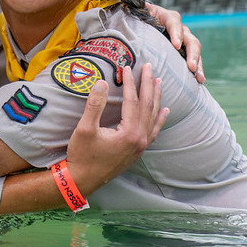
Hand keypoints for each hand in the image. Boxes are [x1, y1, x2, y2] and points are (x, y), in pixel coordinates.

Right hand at [66, 64, 167, 196]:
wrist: (83, 181)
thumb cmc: (82, 155)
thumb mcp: (85, 129)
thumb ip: (95, 105)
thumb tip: (103, 82)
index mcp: (129, 132)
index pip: (133, 101)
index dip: (130, 82)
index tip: (126, 67)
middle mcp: (139, 139)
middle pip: (147, 106)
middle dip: (148, 84)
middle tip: (150, 66)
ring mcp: (140, 146)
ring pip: (153, 116)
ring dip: (156, 97)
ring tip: (159, 81)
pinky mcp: (137, 150)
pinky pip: (153, 131)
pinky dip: (159, 118)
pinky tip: (164, 110)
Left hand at [146, 2, 204, 82]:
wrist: (145, 25)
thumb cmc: (141, 19)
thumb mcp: (140, 14)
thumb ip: (139, 11)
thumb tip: (139, 6)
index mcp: (168, 17)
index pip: (175, 22)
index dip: (177, 33)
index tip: (176, 45)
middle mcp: (180, 29)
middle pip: (190, 39)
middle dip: (192, 54)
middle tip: (191, 66)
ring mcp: (184, 40)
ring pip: (195, 51)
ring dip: (198, 64)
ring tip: (199, 77)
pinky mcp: (185, 52)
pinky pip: (194, 60)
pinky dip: (197, 70)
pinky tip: (199, 81)